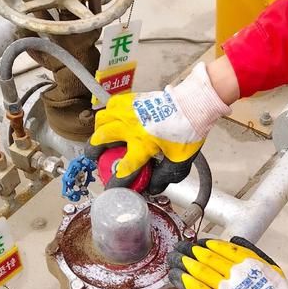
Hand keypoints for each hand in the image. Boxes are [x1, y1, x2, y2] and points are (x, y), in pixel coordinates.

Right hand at [90, 61, 229, 186]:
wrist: (193, 104)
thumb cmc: (187, 130)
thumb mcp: (179, 160)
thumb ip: (164, 176)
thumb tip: (152, 188)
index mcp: (143, 145)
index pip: (124, 169)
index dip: (116, 182)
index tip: (112, 188)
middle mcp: (131, 127)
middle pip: (101, 139)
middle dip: (94, 152)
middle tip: (96, 158)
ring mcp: (129, 111)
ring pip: (102, 120)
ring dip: (98, 131)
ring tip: (101, 138)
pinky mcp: (132, 100)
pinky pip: (111, 105)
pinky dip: (108, 114)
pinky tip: (113, 120)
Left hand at [169, 237, 287, 288]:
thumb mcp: (272, 269)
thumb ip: (253, 254)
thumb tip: (234, 242)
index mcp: (247, 262)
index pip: (221, 248)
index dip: (206, 244)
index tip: (198, 244)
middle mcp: (233, 272)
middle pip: (206, 257)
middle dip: (190, 251)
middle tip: (180, 247)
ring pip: (198, 271)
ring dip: (183, 264)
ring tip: (173, 259)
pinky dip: (184, 281)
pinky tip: (176, 276)